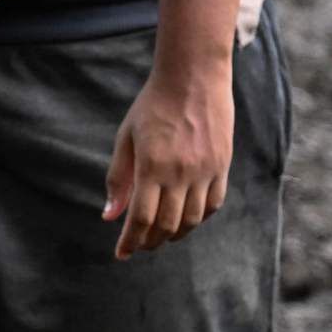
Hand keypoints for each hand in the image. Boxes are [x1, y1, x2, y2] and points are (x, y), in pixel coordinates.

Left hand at [103, 61, 232, 257]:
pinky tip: (186, 218)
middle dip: (150, 242)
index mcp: (151, 166)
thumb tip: (109, 217)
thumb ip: (117, 179)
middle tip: (140, 245)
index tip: (121, 254)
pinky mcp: (222, 165)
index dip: (130, 242)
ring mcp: (205, 170)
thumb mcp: (126, 138)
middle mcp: (180, 173)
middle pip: (167, 226)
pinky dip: (198, 218)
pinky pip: (213, 204)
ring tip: (161, 235)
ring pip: (192, 220)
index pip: (140, 218)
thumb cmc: (152, 106)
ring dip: (175, 234)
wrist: (193, 77)